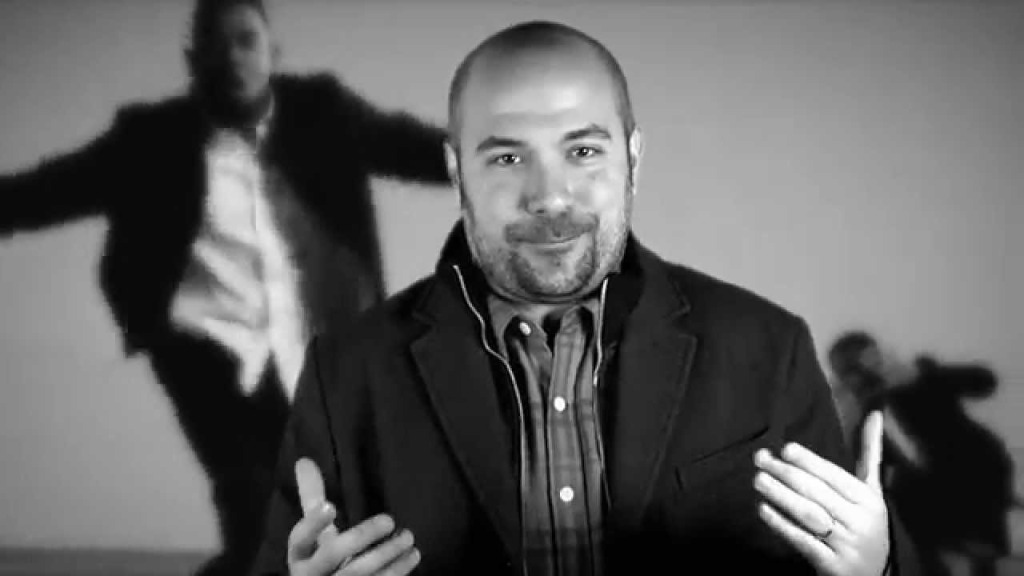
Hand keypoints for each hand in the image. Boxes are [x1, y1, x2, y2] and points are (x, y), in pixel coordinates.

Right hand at [288, 458, 420, 575]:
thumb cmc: (325, 562)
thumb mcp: (316, 535)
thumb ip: (312, 500)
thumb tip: (304, 460)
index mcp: (300, 557)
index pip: (299, 539)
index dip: (313, 524)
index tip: (330, 506)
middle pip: (333, 553)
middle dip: (362, 535)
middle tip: (389, 520)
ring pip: (360, 572)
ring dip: (388, 553)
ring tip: (408, 537)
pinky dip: (399, 570)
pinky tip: (413, 556)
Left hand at [753, 411, 889, 575]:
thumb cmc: (865, 524)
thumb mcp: (872, 491)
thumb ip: (870, 454)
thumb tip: (874, 413)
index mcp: (870, 500)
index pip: (836, 477)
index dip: (811, 462)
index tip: (786, 448)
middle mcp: (861, 521)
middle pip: (819, 494)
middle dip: (787, 474)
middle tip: (760, 459)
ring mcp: (847, 545)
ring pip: (810, 515)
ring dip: (781, 496)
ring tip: (758, 480)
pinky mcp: (832, 565)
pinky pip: (804, 542)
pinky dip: (782, 525)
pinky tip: (763, 510)